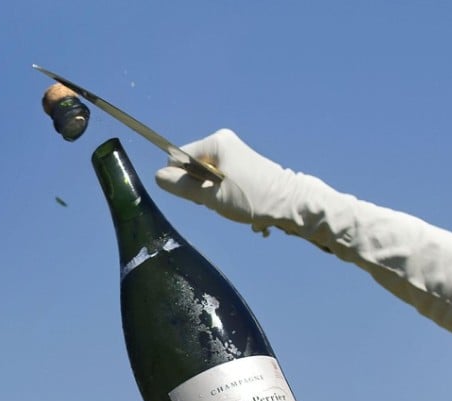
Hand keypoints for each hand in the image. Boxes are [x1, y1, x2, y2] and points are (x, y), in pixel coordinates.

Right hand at [154, 129, 299, 230]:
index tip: (205, 193)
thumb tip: (159, 177)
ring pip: (209, 181)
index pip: (178, 158)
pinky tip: (244, 206)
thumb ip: (182, 186)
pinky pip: (223, 184)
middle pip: (194, 169)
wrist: (292, 204)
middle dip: (202, 190)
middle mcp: (226, 144)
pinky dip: (229, 198)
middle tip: (224, 200)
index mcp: (216, 142)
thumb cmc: (252, 197)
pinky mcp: (244, 169)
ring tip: (237, 203)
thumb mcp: (211, 195)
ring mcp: (236, 156)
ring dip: (217, 198)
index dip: (184, 180)